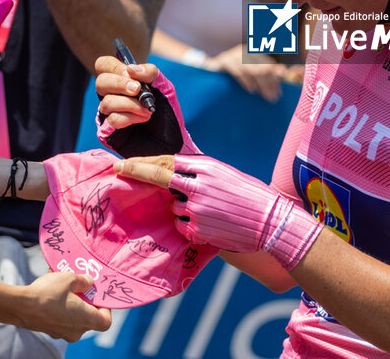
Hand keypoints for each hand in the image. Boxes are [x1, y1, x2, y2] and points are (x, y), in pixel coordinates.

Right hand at [18, 272, 111, 340]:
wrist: (19, 306)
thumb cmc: (47, 293)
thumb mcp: (69, 279)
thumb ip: (83, 280)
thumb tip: (89, 281)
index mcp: (85, 320)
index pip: (105, 322)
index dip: (106, 309)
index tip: (98, 296)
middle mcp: (75, 331)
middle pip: (90, 318)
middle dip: (87, 301)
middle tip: (82, 286)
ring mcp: (61, 333)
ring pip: (74, 317)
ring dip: (73, 302)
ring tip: (66, 285)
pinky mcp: (50, 330)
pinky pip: (61, 318)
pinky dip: (61, 306)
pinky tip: (53, 291)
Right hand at [94, 56, 200, 157]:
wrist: (174, 138)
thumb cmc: (167, 110)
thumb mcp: (164, 86)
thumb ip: (150, 73)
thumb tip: (130, 69)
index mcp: (121, 80)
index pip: (104, 65)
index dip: (115, 67)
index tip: (132, 75)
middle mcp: (112, 95)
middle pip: (100, 82)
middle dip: (120, 84)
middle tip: (138, 90)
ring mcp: (109, 113)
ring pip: (106, 103)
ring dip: (130, 104)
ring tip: (148, 110)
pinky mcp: (109, 130)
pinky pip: (113, 119)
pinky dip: (130, 118)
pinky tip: (143, 119)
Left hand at [116, 154, 322, 268]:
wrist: (271, 221)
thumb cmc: (251, 196)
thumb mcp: (226, 174)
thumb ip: (200, 172)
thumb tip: (175, 172)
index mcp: (207, 167)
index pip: (168, 161)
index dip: (144, 161)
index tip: (125, 162)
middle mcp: (198, 185)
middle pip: (159, 177)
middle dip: (135, 171)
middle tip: (118, 168)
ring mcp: (196, 208)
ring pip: (173, 207)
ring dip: (183, 209)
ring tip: (211, 212)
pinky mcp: (197, 229)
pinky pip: (181, 226)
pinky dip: (189, 226)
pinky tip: (210, 225)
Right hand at [206, 45, 286, 102]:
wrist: (209, 70)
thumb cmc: (233, 73)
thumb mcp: (250, 73)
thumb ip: (266, 74)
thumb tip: (282, 77)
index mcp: (253, 52)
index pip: (269, 63)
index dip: (276, 75)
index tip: (280, 90)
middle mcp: (245, 51)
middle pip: (262, 67)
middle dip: (270, 83)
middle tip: (274, 97)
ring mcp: (234, 55)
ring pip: (252, 69)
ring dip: (261, 84)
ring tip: (266, 97)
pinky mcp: (224, 60)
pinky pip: (238, 71)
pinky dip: (246, 81)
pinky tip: (251, 90)